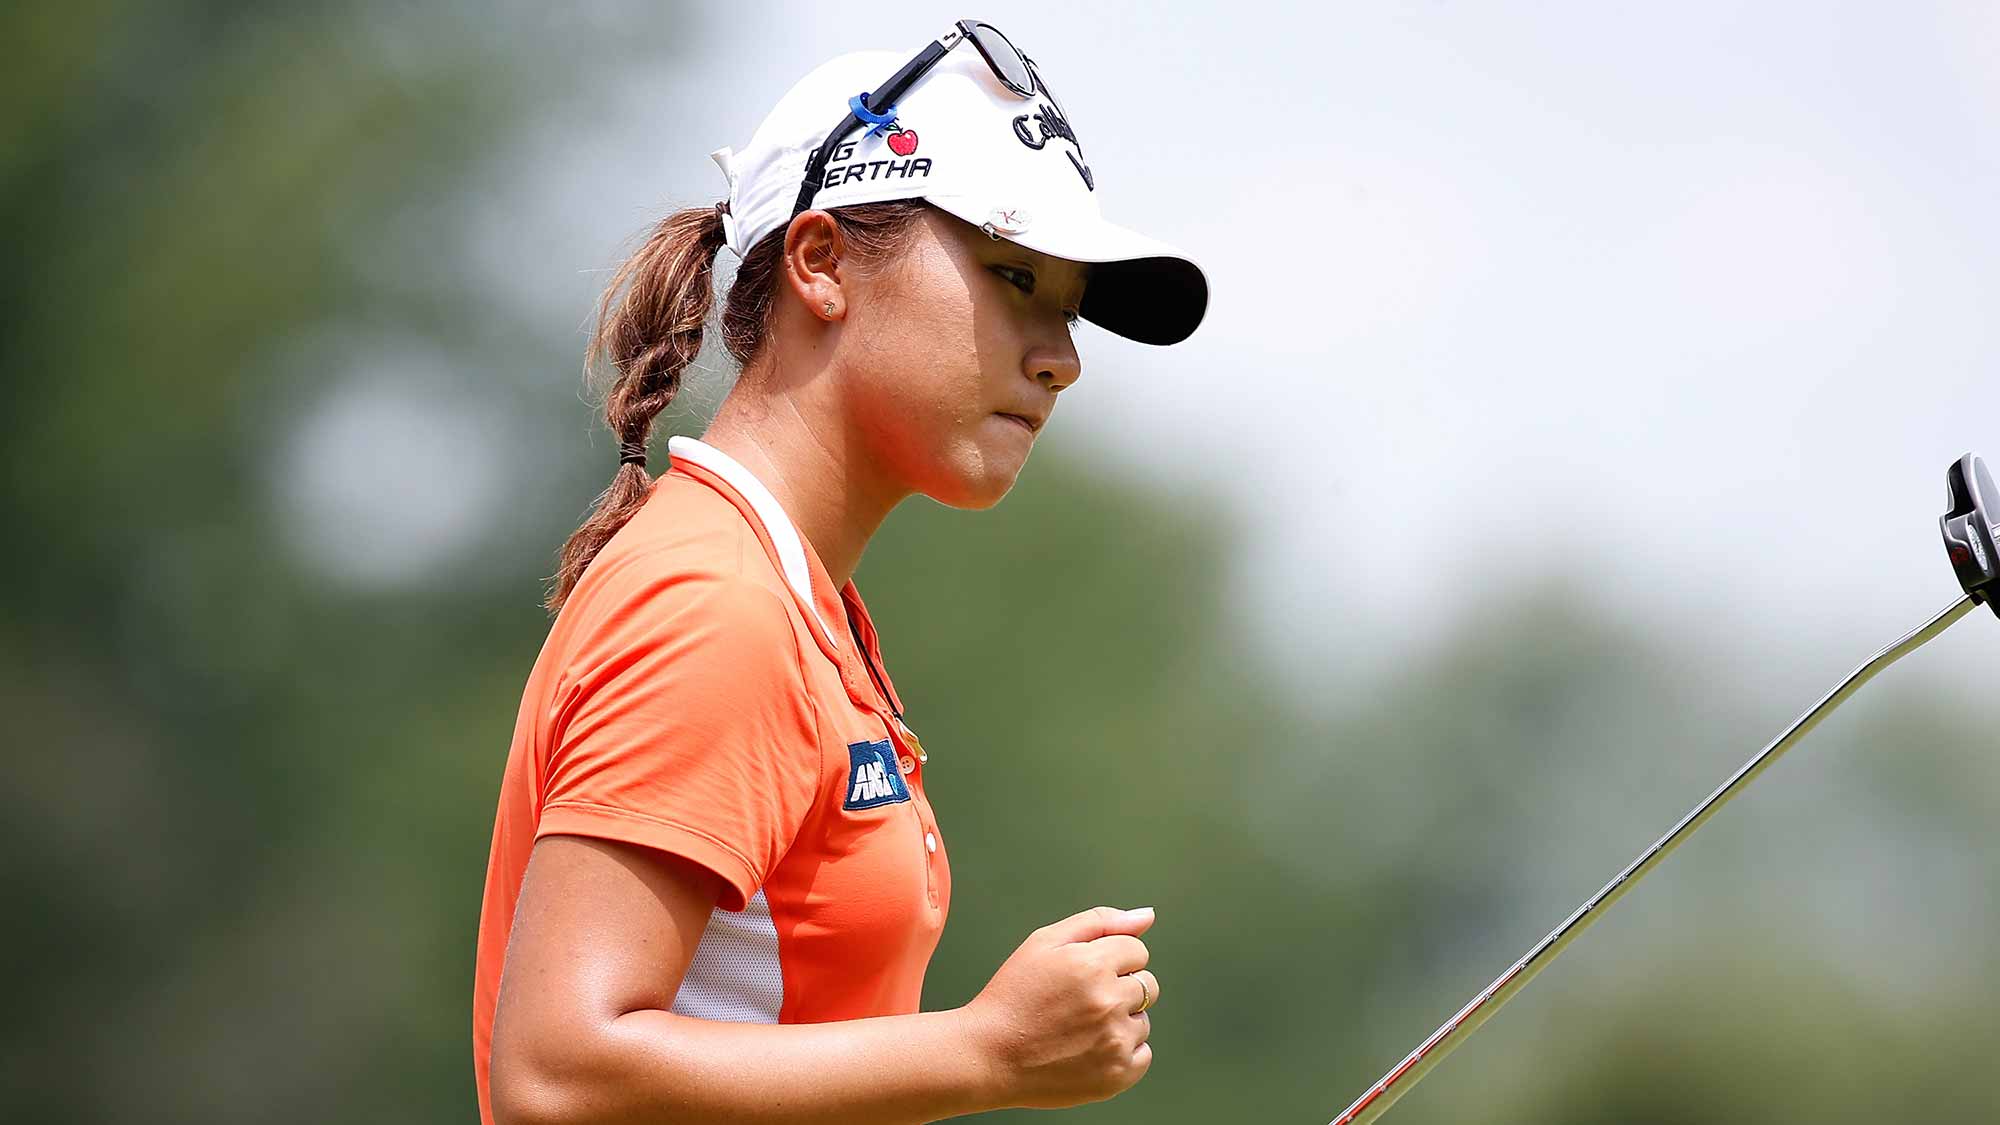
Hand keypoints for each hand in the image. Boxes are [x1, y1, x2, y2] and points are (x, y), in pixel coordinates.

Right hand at [959, 905, 1159, 1108]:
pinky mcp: (1117, 1075)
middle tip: (1079, 1002)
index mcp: (1093, 964)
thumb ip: (1099, 922)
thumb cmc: (1014, 995)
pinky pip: (1143, 1055)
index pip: (1137, 951)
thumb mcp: (1044, 943)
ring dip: (1120, 1021)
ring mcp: (1115, 1041)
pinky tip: (1088, 1050)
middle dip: (1120, 987)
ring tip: (1078, 1029)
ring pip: (1143, 1020)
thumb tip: (1146, 916)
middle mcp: (1109, 1002)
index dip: (1110, 959)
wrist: (989, 1054)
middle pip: (1146, 984)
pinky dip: (1123, 1053)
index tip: (1083, 975)